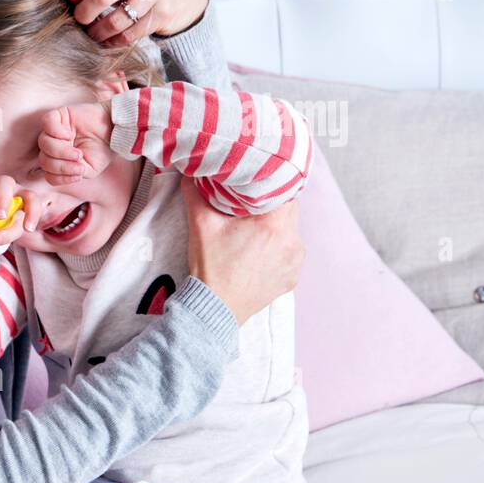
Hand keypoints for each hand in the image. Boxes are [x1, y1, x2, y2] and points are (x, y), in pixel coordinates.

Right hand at [0, 175, 47, 246]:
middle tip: (0, 217)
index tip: (28, 229)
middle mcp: (3, 186)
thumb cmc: (4, 224)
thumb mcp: (9, 232)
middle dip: (2, 198)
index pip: (30, 197)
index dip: (32, 212)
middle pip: (4, 181)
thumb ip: (3, 236)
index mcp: (19, 194)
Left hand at [38, 103, 113, 185]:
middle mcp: (54, 146)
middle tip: (79, 159)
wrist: (115, 130)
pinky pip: (47, 123)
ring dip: (61, 151)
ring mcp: (54, 130)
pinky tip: (69, 134)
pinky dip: (56, 132)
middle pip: (43, 159)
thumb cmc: (102, 150)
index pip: (48, 173)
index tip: (78, 175)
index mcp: (58, 160)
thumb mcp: (89, 169)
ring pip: (43, 143)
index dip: (60, 177)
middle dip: (61, 165)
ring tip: (78, 151)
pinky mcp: (59, 115)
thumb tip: (59, 172)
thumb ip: (71, 174)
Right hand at [182, 178, 304, 324]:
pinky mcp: (292, 277)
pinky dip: (278, 250)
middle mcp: (292, 242)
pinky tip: (258, 254)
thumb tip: (189, 173)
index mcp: (274, 225)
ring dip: (277, 228)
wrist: (215, 309)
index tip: (257, 185)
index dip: (270, 184)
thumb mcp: (200, 226)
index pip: (284, 190)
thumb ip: (196, 194)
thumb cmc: (210, 267)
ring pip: (291, 232)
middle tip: (250, 208)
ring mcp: (295, 262)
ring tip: (253, 234)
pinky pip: (290, 253)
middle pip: (289, 210)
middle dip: (271, 206)